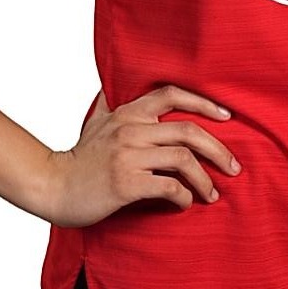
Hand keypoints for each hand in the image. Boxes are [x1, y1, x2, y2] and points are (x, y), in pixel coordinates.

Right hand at [40, 84, 241, 226]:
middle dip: (218, 150)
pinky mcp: (125, 183)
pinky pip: (169, 187)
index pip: (172, 94)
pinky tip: (185, 204)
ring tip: (213, 193)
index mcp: (128, 113)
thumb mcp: (94, 122)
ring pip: (183, 160)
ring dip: (205, 179)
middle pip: (188, 131)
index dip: (204, 102)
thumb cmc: (79, 158)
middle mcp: (130, 130)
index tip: (227, 117)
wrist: (53, 187)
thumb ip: (109, 103)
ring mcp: (128, 156)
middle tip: (234, 167)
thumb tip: (111, 84)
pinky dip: (184, 197)